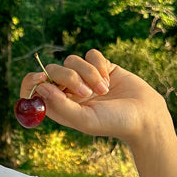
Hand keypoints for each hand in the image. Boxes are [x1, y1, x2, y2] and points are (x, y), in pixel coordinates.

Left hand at [19, 49, 168, 145]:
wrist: (144, 114)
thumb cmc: (113, 123)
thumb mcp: (85, 120)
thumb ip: (61, 106)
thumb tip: (41, 88)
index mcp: (59, 106)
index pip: (34, 88)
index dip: (33, 80)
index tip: (42, 79)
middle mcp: (67, 91)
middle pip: (52, 70)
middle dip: (69, 78)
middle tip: (86, 94)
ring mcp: (83, 77)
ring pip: (71, 60)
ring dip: (89, 74)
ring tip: (103, 90)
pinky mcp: (99, 65)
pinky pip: (90, 54)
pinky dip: (100, 65)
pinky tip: (109, 79)